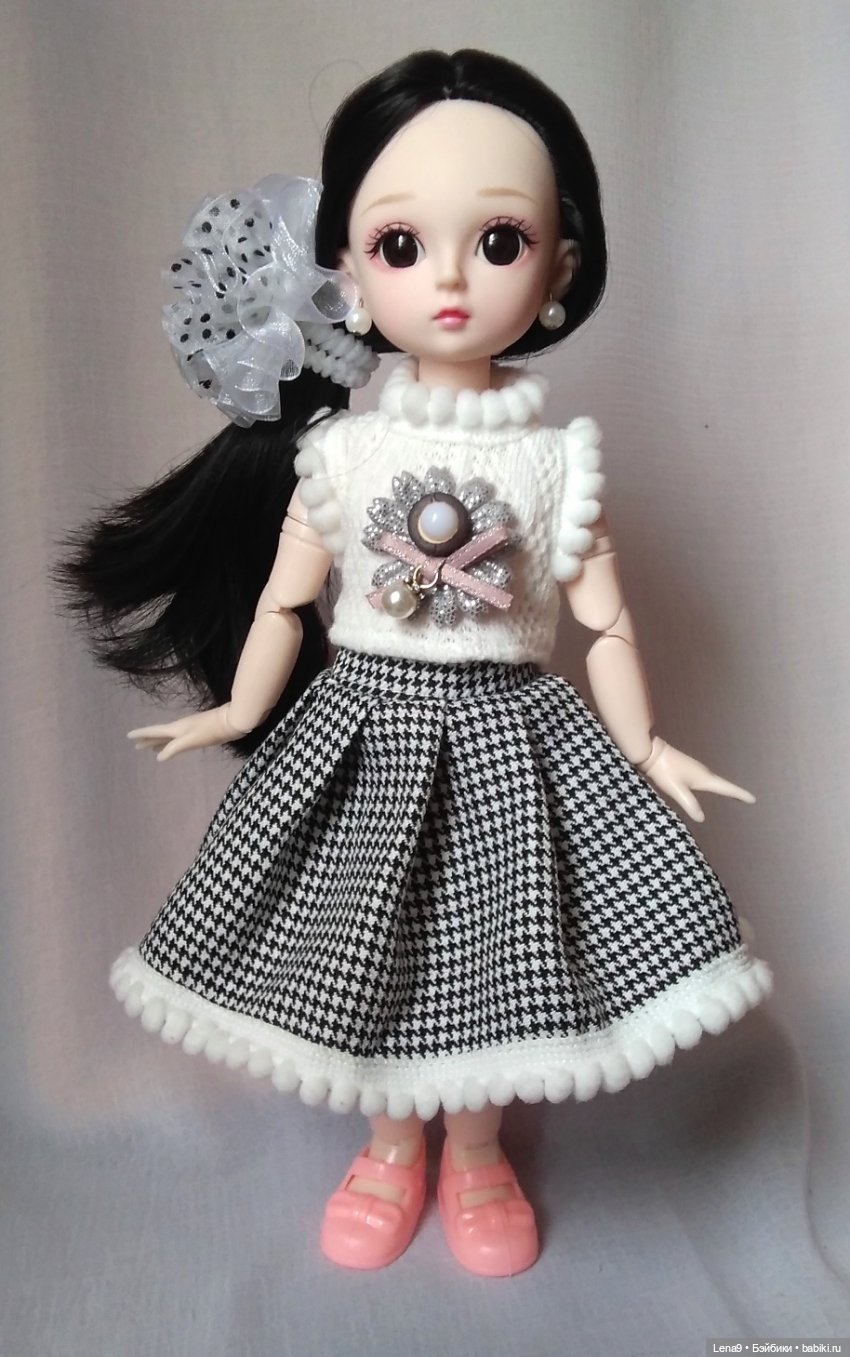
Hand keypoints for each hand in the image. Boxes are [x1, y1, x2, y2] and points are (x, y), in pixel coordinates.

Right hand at [127, 704, 245, 761]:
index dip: (141, 734)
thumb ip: (174, 748)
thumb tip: (158, 757)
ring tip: (149, 748)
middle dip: (147, 740)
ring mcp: (188, 729)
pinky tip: (172, 745)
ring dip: (158, 742)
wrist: (231, 721)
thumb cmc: (210, 731)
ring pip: (168, 736)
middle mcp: (179, 728)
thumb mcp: (190, 741)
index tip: (128, 736)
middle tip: (135, 746)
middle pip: (159, 734)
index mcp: (176, 729)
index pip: (154, 731)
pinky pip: (176, 738)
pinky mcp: (197, 732)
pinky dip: (169, 742)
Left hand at [638, 738, 754, 822]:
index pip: (727, 788)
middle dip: (735, 792)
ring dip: (724, 787)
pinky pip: (705, 779)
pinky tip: (708, 786)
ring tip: (733, 795)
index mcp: (704, 778)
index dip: (740, 794)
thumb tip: (702, 818)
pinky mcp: (689, 768)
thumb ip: (690, 804)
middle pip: (723, 785)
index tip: (753, 799)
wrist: (652, 753)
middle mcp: (704, 772)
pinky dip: (713, 784)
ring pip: (714, 781)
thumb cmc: (664, 771)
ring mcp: (696, 768)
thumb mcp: (677, 790)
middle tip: (747, 799)